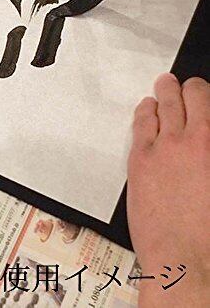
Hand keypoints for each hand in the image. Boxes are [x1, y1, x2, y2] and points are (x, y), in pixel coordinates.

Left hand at [128, 73, 209, 306]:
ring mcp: (164, 147)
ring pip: (164, 106)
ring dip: (165, 93)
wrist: (185, 258)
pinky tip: (146, 108)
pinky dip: (144, 111)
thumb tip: (202, 145)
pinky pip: (141, 124)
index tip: (205, 95)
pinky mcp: (140, 158)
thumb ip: (206, 157)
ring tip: (164, 86)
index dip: (208, 96)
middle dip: (189, 88)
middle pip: (191, 98)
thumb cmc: (209, 232)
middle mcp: (193, 140)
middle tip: (186, 84)